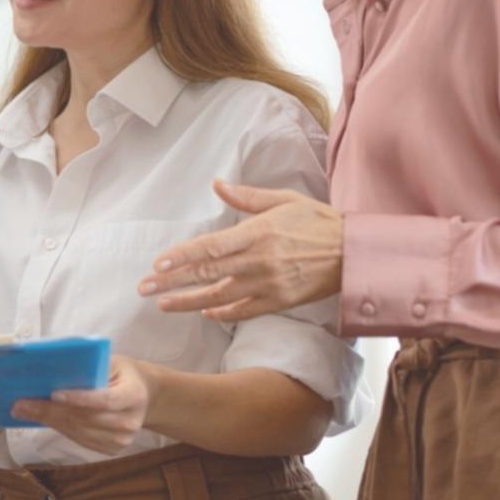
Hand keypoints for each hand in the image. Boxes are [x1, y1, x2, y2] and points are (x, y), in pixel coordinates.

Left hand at [12, 355, 153, 454]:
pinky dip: (60, 429)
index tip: (53, 394)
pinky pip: (80, 440)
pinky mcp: (112, 449)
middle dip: (50, 411)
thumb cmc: (122, 374)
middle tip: (21, 404)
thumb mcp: (112, 362)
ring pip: (79, 432)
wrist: (144, 396)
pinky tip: (43, 419)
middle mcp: (130, 422)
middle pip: (86, 419)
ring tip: (24, 411)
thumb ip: (89, 367)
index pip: (105, 400)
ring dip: (50, 421)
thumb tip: (51, 369)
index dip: (79, 399)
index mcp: (134, 395)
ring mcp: (122, 440)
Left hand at [138, 180, 342, 322]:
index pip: (210, 247)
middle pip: (207, 274)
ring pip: (219, 297)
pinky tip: (204, 313)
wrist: (354, 253)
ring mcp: (268, 285)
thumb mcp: (284, 200)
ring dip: (188, 302)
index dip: (182, 256)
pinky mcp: (279, 302)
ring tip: (162, 304)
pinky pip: (244, 311)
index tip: (158, 263)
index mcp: (258, 233)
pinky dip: (222, 314)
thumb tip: (217, 184)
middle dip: (172, 281)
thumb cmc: (318, 222)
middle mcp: (259, 261)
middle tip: (144, 287)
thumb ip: (247, 197)